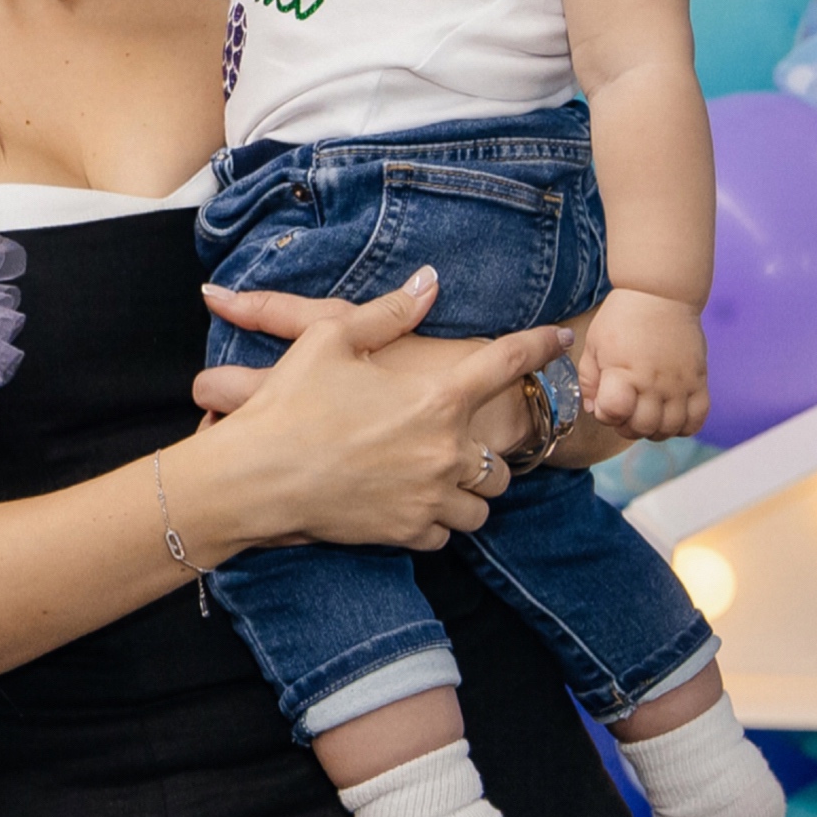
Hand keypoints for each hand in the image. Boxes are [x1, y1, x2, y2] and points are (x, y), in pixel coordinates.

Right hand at [189, 272, 572, 553]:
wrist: (254, 479)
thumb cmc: (289, 404)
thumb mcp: (331, 339)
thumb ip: (389, 312)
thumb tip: (429, 282)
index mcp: (436, 398)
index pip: (508, 366)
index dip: (540, 348)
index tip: (563, 340)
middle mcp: (446, 452)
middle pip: (502, 459)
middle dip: (486, 451)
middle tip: (454, 442)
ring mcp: (430, 498)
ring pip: (482, 503)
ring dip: (467, 492)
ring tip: (436, 479)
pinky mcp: (407, 532)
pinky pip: (446, 534)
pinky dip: (436, 521)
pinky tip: (409, 505)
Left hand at [578, 289, 707, 441]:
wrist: (660, 293)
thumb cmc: (623, 317)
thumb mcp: (593, 345)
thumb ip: (589, 381)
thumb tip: (593, 409)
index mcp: (623, 372)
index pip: (614, 412)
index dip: (606, 414)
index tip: (606, 402)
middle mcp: (653, 382)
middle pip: (642, 427)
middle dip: (627, 426)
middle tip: (626, 410)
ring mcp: (679, 384)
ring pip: (670, 429)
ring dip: (654, 429)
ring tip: (648, 412)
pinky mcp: (699, 381)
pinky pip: (697, 419)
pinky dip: (684, 425)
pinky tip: (672, 414)